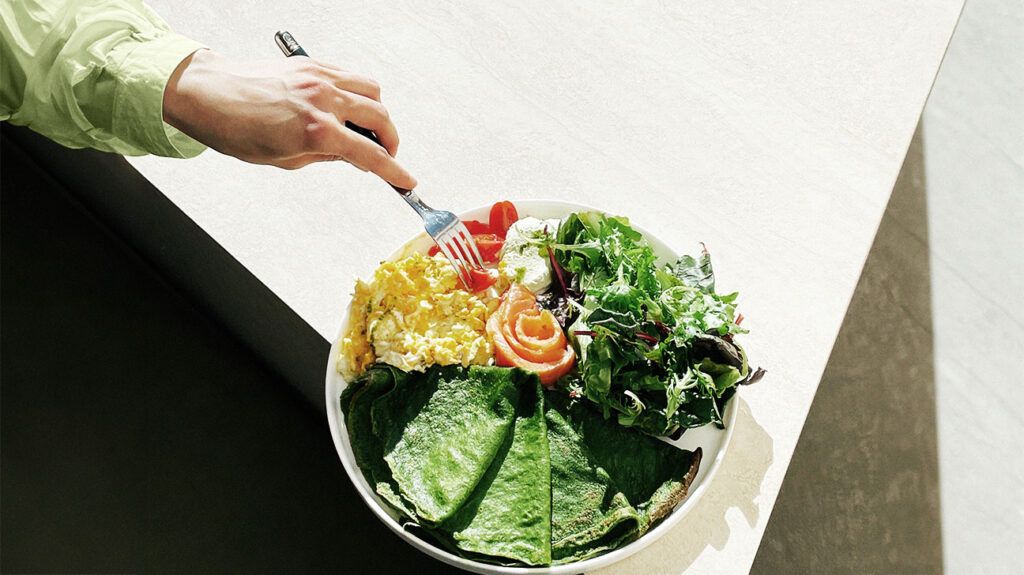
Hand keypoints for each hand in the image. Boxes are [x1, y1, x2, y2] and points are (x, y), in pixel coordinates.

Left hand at [163, 49, 415, 188]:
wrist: (207, 94)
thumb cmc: (236, 129)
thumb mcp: (285, 159)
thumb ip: (325, 155)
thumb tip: (350, 155)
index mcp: (316, 130)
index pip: (369, 154)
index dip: (393, 171)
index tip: (407, 180)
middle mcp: (323, 99)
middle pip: (380, 118)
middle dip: (390, 140)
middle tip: (385, 154)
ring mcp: (319, 77)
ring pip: (372, 90)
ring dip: (378, 111)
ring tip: (367, 128)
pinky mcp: (311, 64)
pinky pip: (350, 75)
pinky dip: (357, 92)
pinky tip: (346, 106)